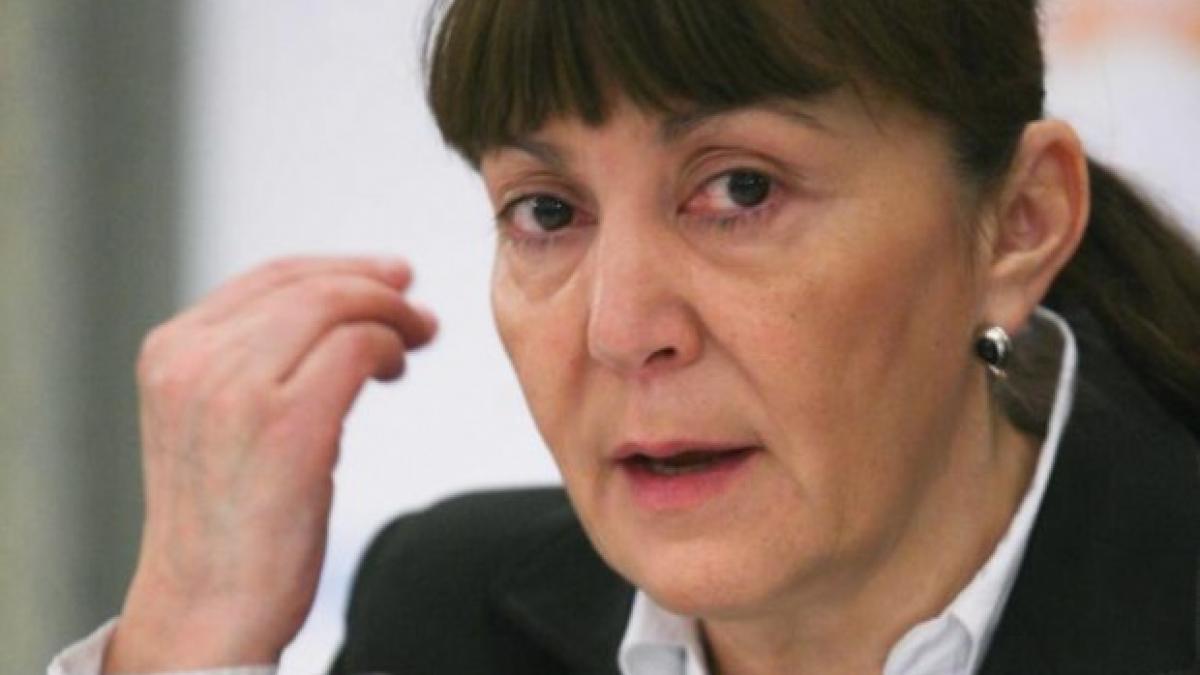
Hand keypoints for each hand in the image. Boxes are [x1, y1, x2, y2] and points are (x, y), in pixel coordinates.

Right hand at [103, 257, 436, 671]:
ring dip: (391, 316)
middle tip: (418, 311)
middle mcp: (194, 360)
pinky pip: (357, 348)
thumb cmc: (226, 522)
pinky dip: (389, 348)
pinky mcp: (285, 423)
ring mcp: (235, 388)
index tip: (389, 276)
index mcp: (171, 351)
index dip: (341, 268)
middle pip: (310, 285)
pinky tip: (395, 372)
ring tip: (416, 340)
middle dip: (378, 288)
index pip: (270, 277)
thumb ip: (254, 361)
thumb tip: (342, 314)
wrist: (207, 607)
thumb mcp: (217, 419)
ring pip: (337, 307)